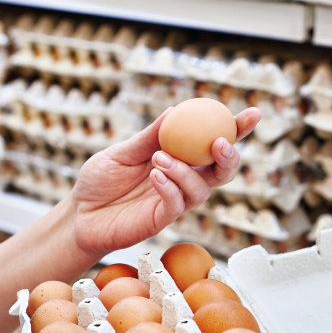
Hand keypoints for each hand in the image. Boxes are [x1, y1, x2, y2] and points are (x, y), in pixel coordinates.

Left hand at [70, 107, 260, 256]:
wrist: (78, 213)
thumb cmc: (100, 180)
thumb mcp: (123, 151)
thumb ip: (150, 136)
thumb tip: (175, 112)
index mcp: (178, 159)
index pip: (212, 144)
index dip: (236, 131)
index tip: (253, 115)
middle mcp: (182, 181)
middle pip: (221, 172)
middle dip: (229, 157)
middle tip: (219, 142)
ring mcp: (174, 202)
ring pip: (201, 190)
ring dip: (186, 171)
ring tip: (159, 158)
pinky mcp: (160, 220)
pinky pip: (177, 205)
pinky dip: (171, 188)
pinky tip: (156, 175)